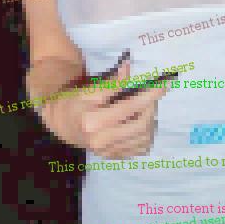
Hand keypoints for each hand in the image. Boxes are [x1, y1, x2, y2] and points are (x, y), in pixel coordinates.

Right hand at [39, 59, 166, 158]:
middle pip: (141, 124)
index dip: (150, 94)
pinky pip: (140, 149)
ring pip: (144, 138)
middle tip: (153, 93)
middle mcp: (102, 140)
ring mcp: (108, 151)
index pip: (131, 106)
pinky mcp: (113, 156)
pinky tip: (143, 122)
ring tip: (147, 107)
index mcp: (93, 121)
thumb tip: (129, 67)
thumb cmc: (73, 101)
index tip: (164, 84)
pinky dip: (147, 135)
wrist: (60, 123)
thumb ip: (112, 82)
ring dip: (151, 120)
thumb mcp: (89, 89)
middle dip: (152, 106)